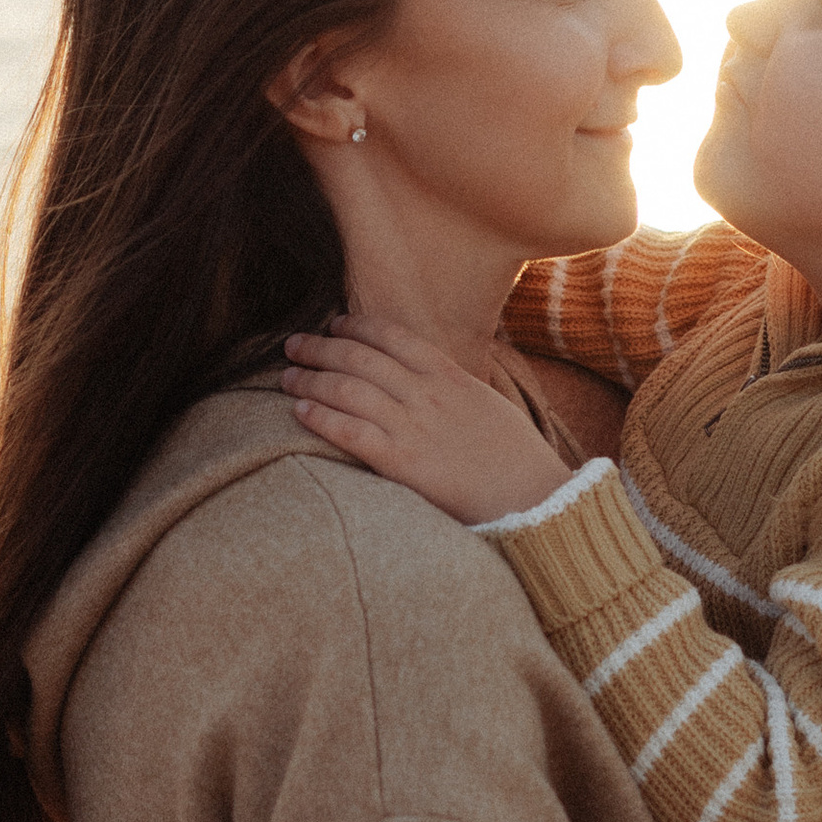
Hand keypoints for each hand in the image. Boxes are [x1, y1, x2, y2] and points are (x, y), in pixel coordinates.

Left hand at [283, 318, 573, 525]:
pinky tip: (300, 411)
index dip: (356, 326)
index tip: (334, 324)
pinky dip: (321, 417)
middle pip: (360, 357)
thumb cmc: (517, 458)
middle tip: (294, 345)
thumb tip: (434, 378)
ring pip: (347, 389)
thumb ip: (456, 388)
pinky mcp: (402, 462)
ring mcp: (413, 426)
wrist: (534, 498)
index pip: (393, 337)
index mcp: (451, 376)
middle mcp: (427, 394)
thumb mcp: (490, 405)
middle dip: (321, 347)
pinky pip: (351, 431)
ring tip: (287, 377)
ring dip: (311, 379)